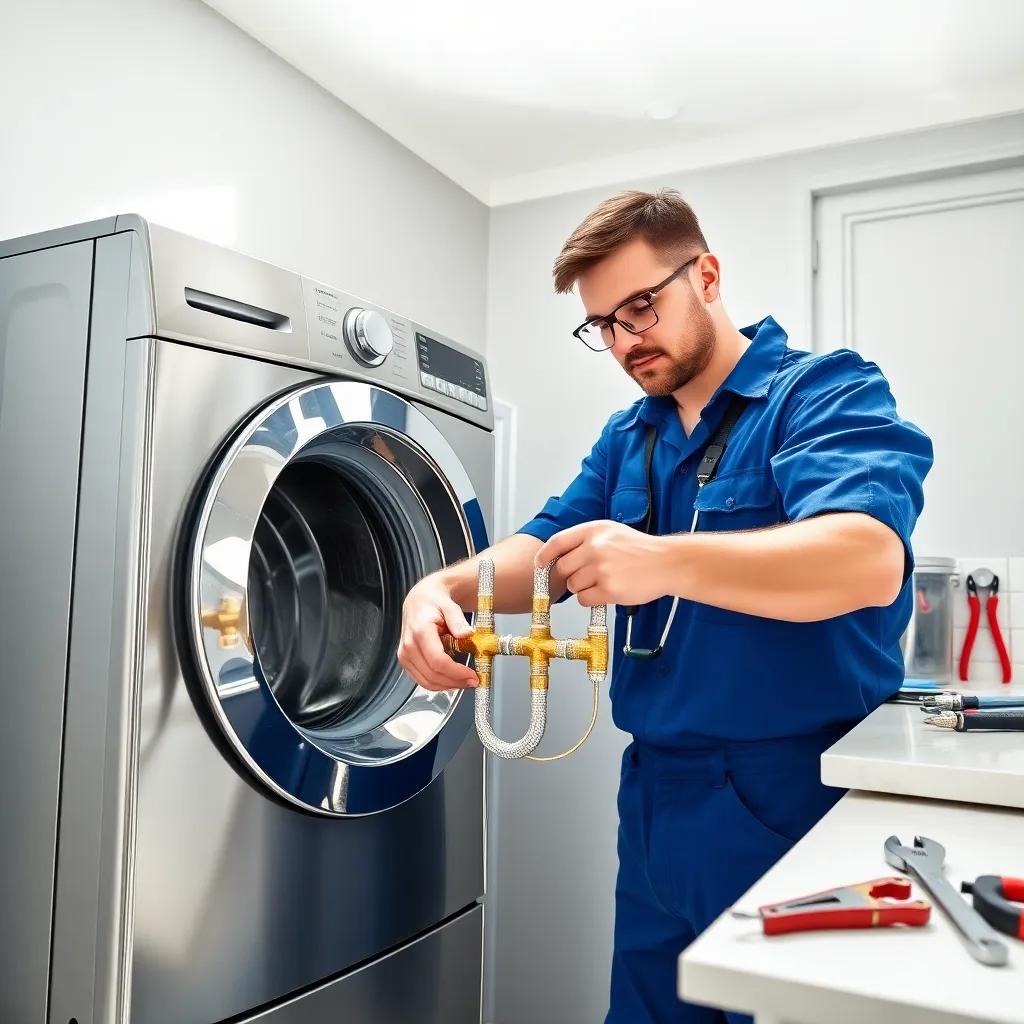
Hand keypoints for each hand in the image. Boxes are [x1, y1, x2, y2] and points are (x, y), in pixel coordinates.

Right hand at [397, 574, 478, 690]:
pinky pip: (421, 680)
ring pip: (426, 682)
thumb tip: (466, 634)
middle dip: (455, 682)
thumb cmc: (434, 602)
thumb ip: (458, 620)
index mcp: (420, 631)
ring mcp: (404, 655)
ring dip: (447, 686)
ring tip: (464, 681)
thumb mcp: (450, 606)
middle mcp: (409, 645)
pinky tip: (451, 679)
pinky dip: (438, 684)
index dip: (457, 673)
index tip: (473, 676)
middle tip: (473, 681)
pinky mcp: (405, 661)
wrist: (419, 600)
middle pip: (432, 675)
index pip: (438, 661)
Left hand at [535, 521, 668, 607]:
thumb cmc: (640, 549)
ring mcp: (601, 569)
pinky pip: (585, 599)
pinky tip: (608, 591)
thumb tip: (558, 557)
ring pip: (573, 586)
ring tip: (604, 581)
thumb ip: (586, 540)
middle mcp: (594, 547)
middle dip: (571, 575)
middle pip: (563, 568)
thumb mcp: (611, 532)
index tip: (540, 564)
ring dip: (583, 588)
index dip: (544, 555)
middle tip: (587, 576)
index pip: (557, 543)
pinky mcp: (609, 589)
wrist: (666, 563)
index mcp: (593, 530)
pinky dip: (592, 599)